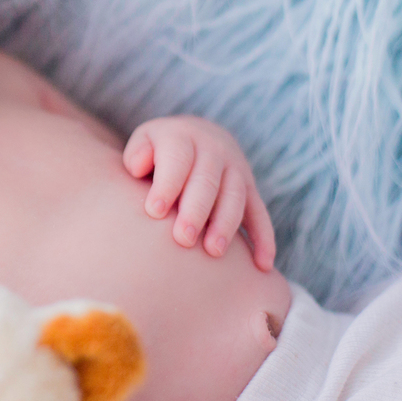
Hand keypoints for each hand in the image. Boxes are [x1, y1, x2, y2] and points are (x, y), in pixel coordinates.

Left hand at [123, 116, 274, 270]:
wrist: (197, 136)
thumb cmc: (158, 150)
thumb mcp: (143, 142)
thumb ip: (137, 154)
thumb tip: (139, 169)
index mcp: (183, 137)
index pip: (177, 160)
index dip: (167, 185)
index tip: (153, 212)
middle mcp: (214, 149)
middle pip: (207, 181)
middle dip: (196, 211)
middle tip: (183, 238)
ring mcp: (236, 168)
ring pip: (234, 197)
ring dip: (225, 225)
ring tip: (213, 251)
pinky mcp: (251, 188)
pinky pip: (260, 213)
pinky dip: (264, 238)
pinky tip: (262, 264)